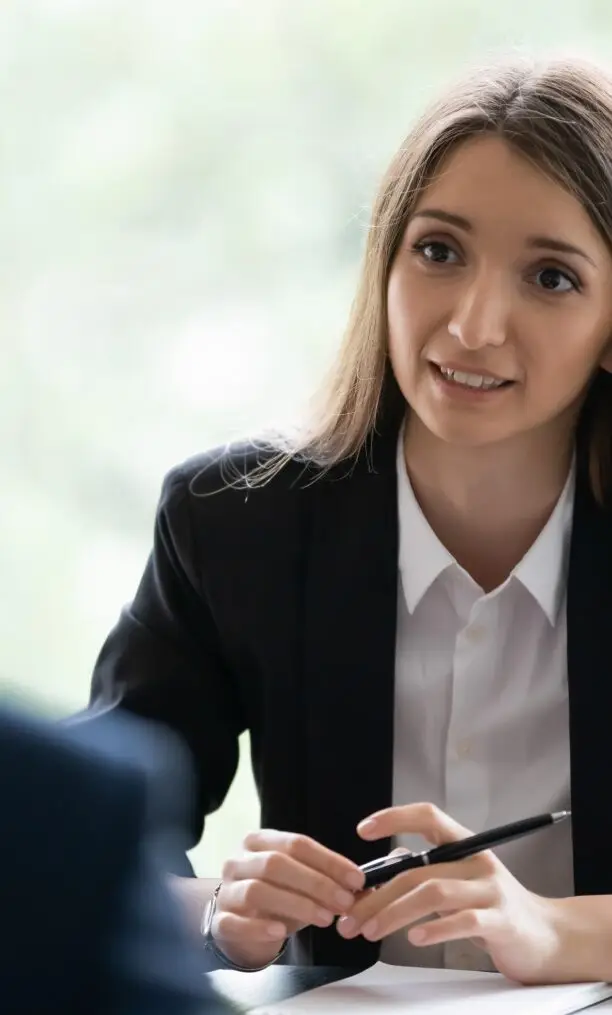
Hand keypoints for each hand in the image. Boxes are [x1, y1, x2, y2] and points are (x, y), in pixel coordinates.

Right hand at [213, 829, 364, 968]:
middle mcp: (239, 860)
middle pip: (276, 864)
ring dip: (296, 904)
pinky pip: (235, 922)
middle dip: (316, 883)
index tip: (357, 879)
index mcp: (260, 841)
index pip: (297, 843)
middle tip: (344, 902)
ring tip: (325, 918)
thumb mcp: (297, 880)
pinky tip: (281, 932)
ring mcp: (226, 890)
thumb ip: (325, 880)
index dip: (329, 861)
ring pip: (257, 890)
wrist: (236, 918)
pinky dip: (259, 927)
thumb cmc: (274, 893)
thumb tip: (363, 887)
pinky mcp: (218, 921)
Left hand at [336, 803, 568, 984]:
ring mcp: (491, 889)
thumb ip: (424, 873)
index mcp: (465, 844)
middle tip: (350, 916)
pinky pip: (463, 921)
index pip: (428, 816)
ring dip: (395, 912)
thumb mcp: (457, 881)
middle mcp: (477, 860)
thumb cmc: (491, 906)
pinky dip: (435, 930)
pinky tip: (414, 939)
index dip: (395, 817)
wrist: (545, 936)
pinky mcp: (501, 921)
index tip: (363, 830)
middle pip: (419, 868)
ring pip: (434, 892)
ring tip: (370, 930)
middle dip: (378, 894)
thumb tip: (375, 877)